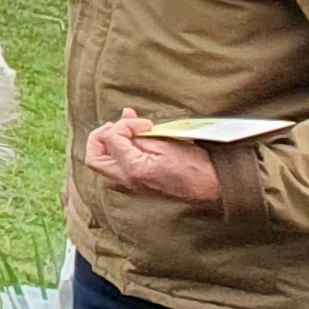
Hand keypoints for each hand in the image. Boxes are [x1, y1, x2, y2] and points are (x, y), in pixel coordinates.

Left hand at [85, 112, 224, 208]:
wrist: (213, 187)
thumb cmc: (194, 165)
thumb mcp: (164, 144)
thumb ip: (138, 135)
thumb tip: (122, 121)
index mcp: (133, 170)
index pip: (110, 139)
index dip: (123, 125)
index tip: (141, 124)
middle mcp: (128, 181)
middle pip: (95, 158)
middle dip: (100, 137)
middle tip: (117, 125)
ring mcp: (132, 185)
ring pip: (105, 162)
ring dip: (111, 142)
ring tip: (128, 126)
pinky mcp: (140, 184)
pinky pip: (121, 166)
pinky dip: (122, 150)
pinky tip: (134, 137)